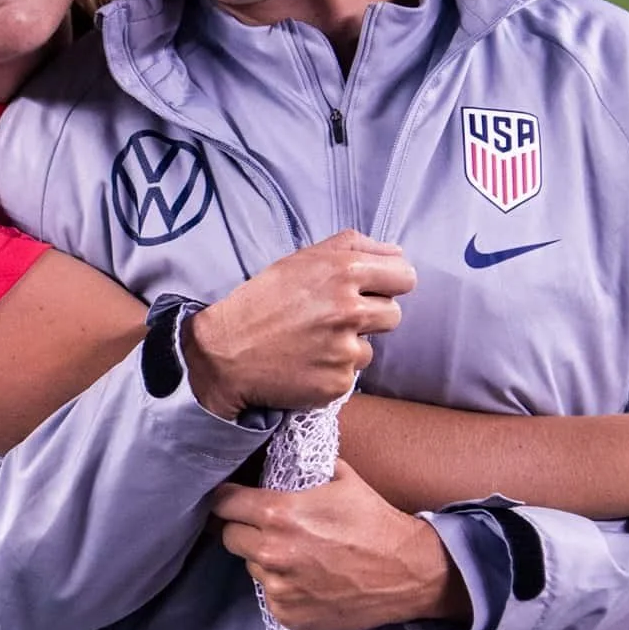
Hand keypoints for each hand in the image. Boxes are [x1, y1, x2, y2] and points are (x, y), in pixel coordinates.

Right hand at [183, 230, 415, 417]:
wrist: (223, 352)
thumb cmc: (260, 301)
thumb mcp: (300, 259)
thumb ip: (352, 247)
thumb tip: (396, 253)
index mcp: (344, 271)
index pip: (405, 276)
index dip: (390, 284)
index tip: (375, 290)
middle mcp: (349, 309)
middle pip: (393, 314)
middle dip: (370, 317)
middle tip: (335, 319)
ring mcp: (346, 348)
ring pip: (371, 347)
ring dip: (349, 346)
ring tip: (313, 342)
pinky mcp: (339, 382)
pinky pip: (351, 375)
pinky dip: (333, 371)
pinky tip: (306, 363)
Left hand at [212, 458, 467, 629]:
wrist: (407, 572)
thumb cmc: (374, 521)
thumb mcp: (341, 477)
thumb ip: (304, 465)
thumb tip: (285, 447)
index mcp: (278, 515)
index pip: (224, 504)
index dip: (227, 498)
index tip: (231, 499)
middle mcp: (272, 554)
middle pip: (230, 537)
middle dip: (243, 528)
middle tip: (266, 526)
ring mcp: (280, 589)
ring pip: (251, 568)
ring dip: (265, 559)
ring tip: (297, 553)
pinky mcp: (289, 616)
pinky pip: (271, 596)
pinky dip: (284, 587)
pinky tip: (309, 578)